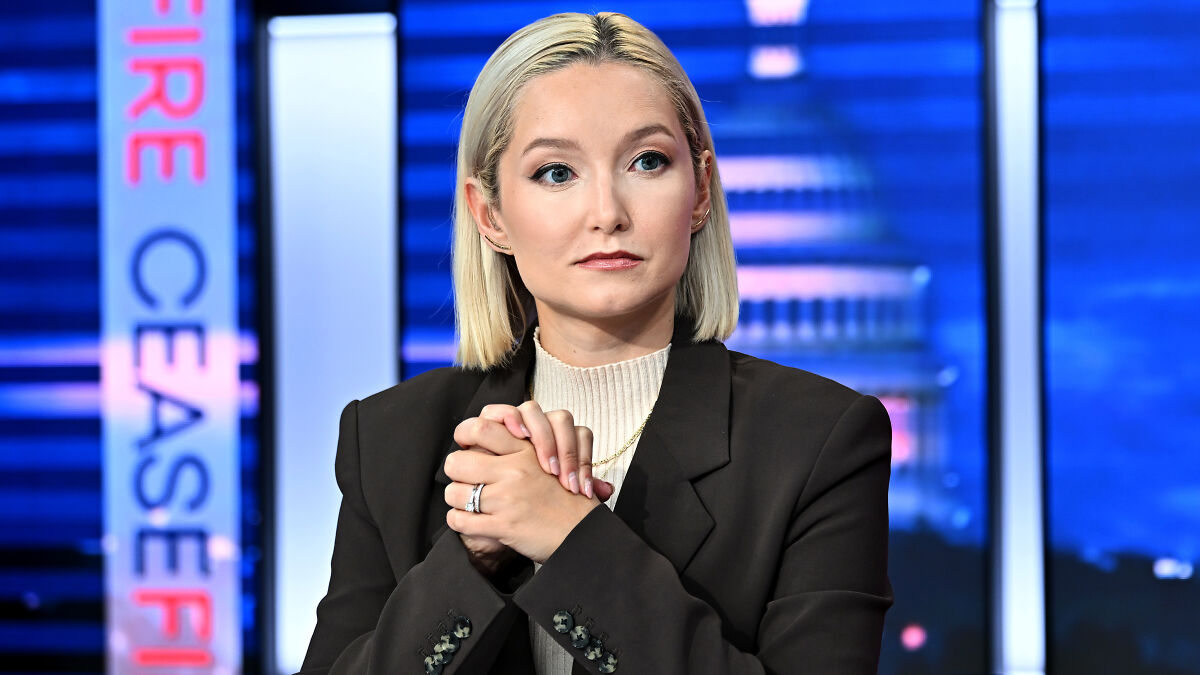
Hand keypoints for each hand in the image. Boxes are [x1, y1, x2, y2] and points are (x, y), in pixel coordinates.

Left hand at [445, 417, 601, 563]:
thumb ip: (520, 447)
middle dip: (455, 470)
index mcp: (525, 450)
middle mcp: (514, 471)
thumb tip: (488, 438)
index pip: (480, 427)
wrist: (583, 532)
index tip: (468, 445)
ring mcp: (507, 498)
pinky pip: (461, 520)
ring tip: (464, 502)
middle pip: (457, 461)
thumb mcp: (548, 460)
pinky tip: (468, 521)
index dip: (465, 434)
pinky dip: (459, 521)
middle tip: (462, 477)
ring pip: (455, 492)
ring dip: (456, 498)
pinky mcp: (503, 526)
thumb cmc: (566, 498)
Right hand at [478, 402, 613, 500]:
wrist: (491, 491)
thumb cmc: (526, 494)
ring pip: (533, 410)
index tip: (580, 488)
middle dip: (565, 450)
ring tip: (543, 465)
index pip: (581, 434)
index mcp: (559, 437)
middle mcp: (539, 424)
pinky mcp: (490, 421)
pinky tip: (517, 436)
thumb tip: (607, 490)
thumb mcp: (551, 495)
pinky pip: (499, 409)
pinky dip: (510, 418)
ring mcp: (515, 419)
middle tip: (562, 480)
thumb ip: (577, 489)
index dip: (584, 459)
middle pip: (561, 419)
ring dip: (541, 435)